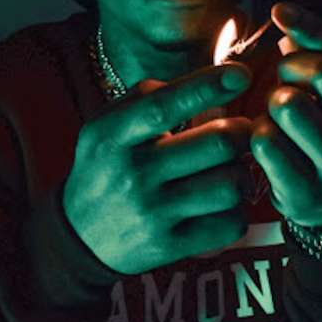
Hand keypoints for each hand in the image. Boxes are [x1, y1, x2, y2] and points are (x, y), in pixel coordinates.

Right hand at [64, 63, 253, 274]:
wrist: (79, 236)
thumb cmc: (107, 166)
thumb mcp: (108, 125)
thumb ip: (147, 96)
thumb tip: (205, 81)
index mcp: (113, 136)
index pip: (164, 106)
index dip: (207, 86)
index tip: (241, 74)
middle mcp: (132, 174)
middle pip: (217, 144)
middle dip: (243, 132)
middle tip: (242, 132)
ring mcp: (151, 214)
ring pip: (230, 185)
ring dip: (242, 174)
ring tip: (232, 170)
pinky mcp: (170, 246)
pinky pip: (229, 224)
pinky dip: (236, 211)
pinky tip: (221, 205)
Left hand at [251, 3, 321, 226]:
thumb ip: (318, 46)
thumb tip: (282, 11)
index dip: (306, 31)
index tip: (279, 16)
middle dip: (291, 67)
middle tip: (285, 80)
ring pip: (290, 105)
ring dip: (272, 103)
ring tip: (278, 115)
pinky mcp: (307, 193)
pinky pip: (266, 142)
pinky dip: (259, 133)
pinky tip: (268, 140)